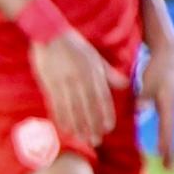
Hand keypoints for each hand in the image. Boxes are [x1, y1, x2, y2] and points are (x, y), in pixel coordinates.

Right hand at [30, 31, 129, 145]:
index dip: (105, 115)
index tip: (108, 128)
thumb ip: (109, 73)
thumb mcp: (95, 57)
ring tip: (82, 139)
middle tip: (96, 141)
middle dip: (92, 126)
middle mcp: (80, 79)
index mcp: (93, 72)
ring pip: (72, 109)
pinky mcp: (49, 83)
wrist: (49, 32)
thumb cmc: (74, 44)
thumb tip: (125, 85)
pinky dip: (60, 118)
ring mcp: (64, 82)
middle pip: (87, 107)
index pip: (102, 98)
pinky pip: (56, 104)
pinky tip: (64, 128)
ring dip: (77, 126)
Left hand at [139, 39, 173, 170]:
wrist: (168, 54)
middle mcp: (171, 107)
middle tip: (169, 169)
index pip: (166, 127)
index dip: (165, 142)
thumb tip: (140, 111)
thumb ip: (144, 95)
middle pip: (170, 133)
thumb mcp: (150, 79)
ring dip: (168, 146)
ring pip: (169, 130)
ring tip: (167, 162)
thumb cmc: (157, 66)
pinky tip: (163, 146)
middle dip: (170, 151)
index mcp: (167, 103)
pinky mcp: (166, 104)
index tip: (163, 158)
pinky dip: (165, 136)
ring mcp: (169, 106)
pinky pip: (166, 125)